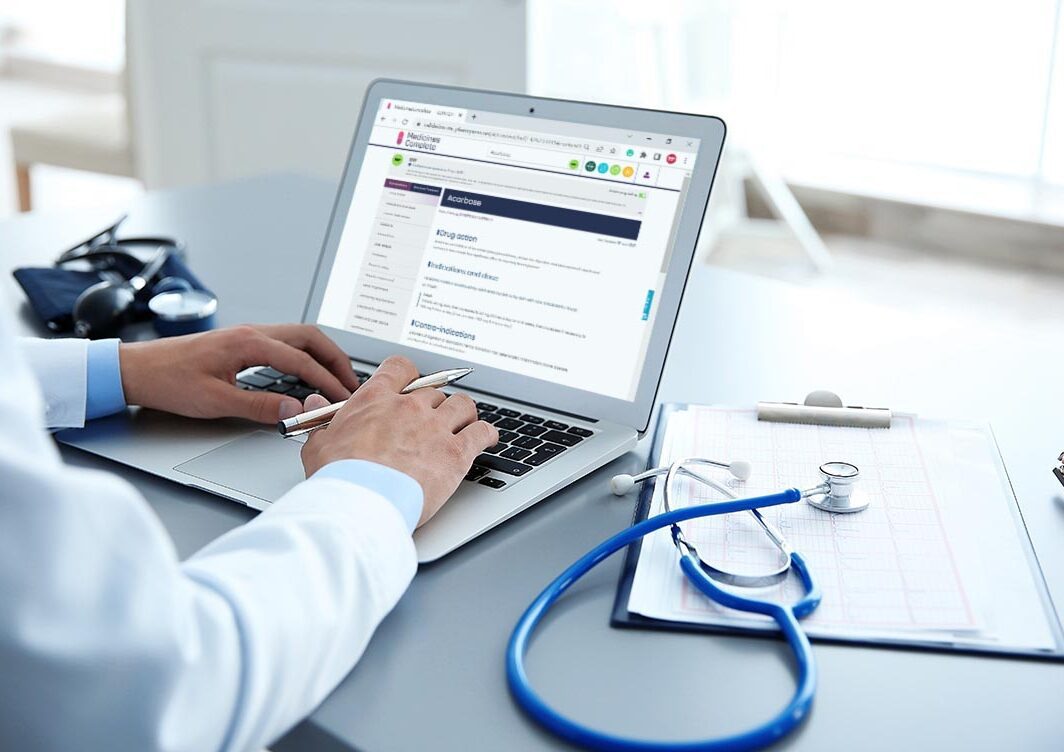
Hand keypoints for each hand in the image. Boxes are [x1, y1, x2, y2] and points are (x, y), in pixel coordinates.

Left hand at [119, 324, 361, 422]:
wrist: (136, 369)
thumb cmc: (168, 380)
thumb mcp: (215, 401)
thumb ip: (259, 406)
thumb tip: (294, 409)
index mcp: (248, 343)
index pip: (301, 360)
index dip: (326, 381)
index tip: (342, 398)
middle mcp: (251, 333)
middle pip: (309, 337)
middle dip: (335, 358)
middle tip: (351, 382)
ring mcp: (247, 334)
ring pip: (298, 336)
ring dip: (322, 354)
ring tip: (336, 377)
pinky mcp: (241, 342)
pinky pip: (285, 342)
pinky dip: (305, 354)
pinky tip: (307, 371)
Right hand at [300, 356, 498, 526]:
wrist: (363, 501)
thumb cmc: (340, 476)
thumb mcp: (319, 444)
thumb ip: (323, 420)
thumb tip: (315, 402)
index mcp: (377, 399)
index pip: (401, 369)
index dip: (409, 376)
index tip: (411, 385)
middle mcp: (410, 407)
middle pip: (433, 392)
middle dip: (433, 405)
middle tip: (432, 420)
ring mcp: (436, 428)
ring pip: (463, 405)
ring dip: (464, 414)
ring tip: (464, 424)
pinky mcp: (456, 452)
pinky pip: (482, 431)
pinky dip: (487, 434)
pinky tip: (487, 438)